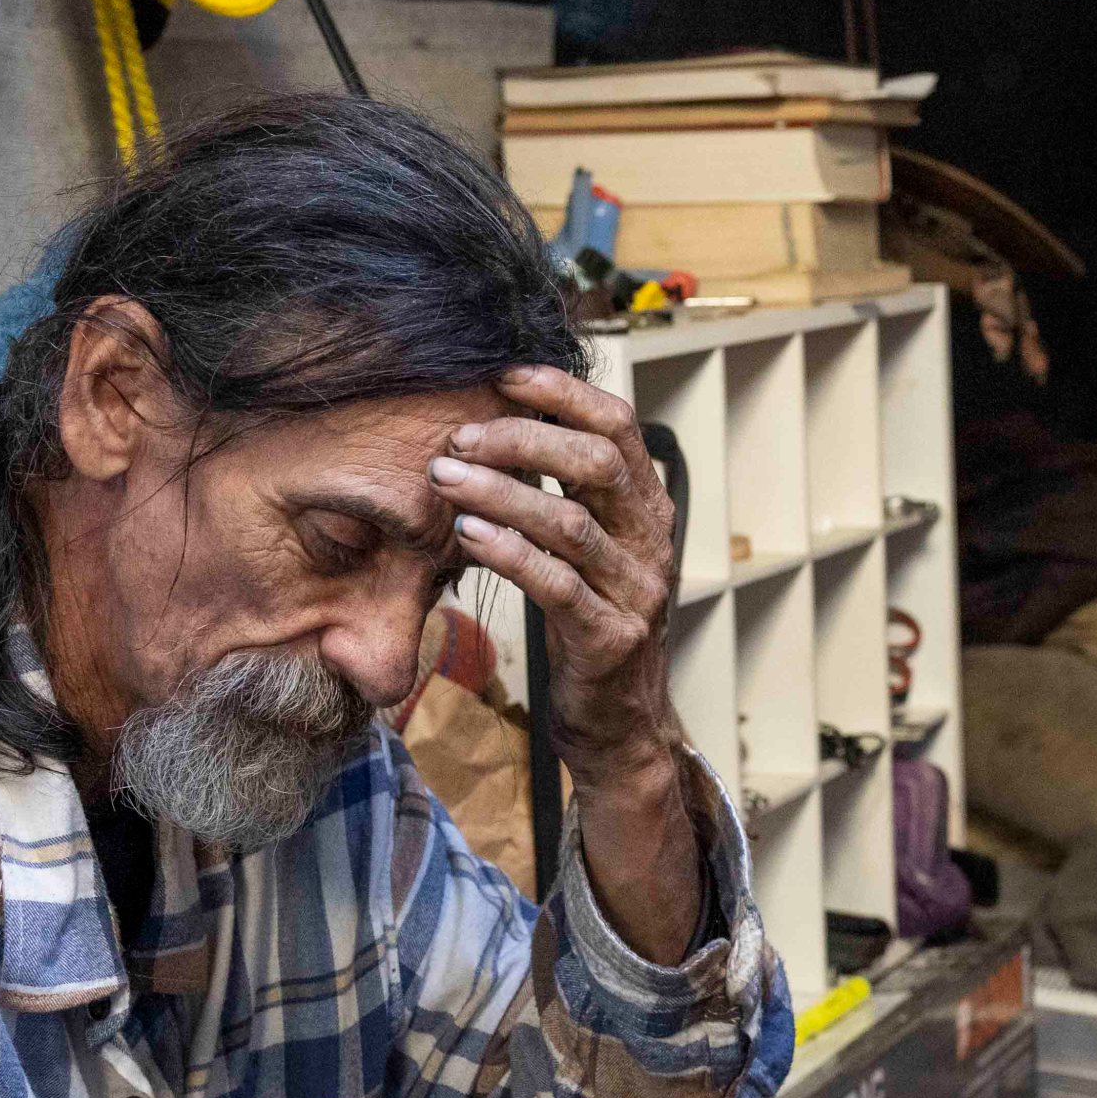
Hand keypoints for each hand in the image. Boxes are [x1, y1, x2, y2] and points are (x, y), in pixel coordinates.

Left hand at [428, 366, 681, 777]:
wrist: (618, 721)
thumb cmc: (588, 623)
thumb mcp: (587, 549)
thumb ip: (566, 493)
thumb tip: (503, 423)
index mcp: (647, 509)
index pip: (618, 425)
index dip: (563, 392)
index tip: (504, 376)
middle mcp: (652, 542)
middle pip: (597, 462)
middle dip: (523, 438)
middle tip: (459, 436)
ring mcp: (636, 592)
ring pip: (569, 522)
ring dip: (500, 492)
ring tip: (444, 478)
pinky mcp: (610, 639)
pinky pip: (556, 585)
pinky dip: (508, 552)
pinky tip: (467, 534)